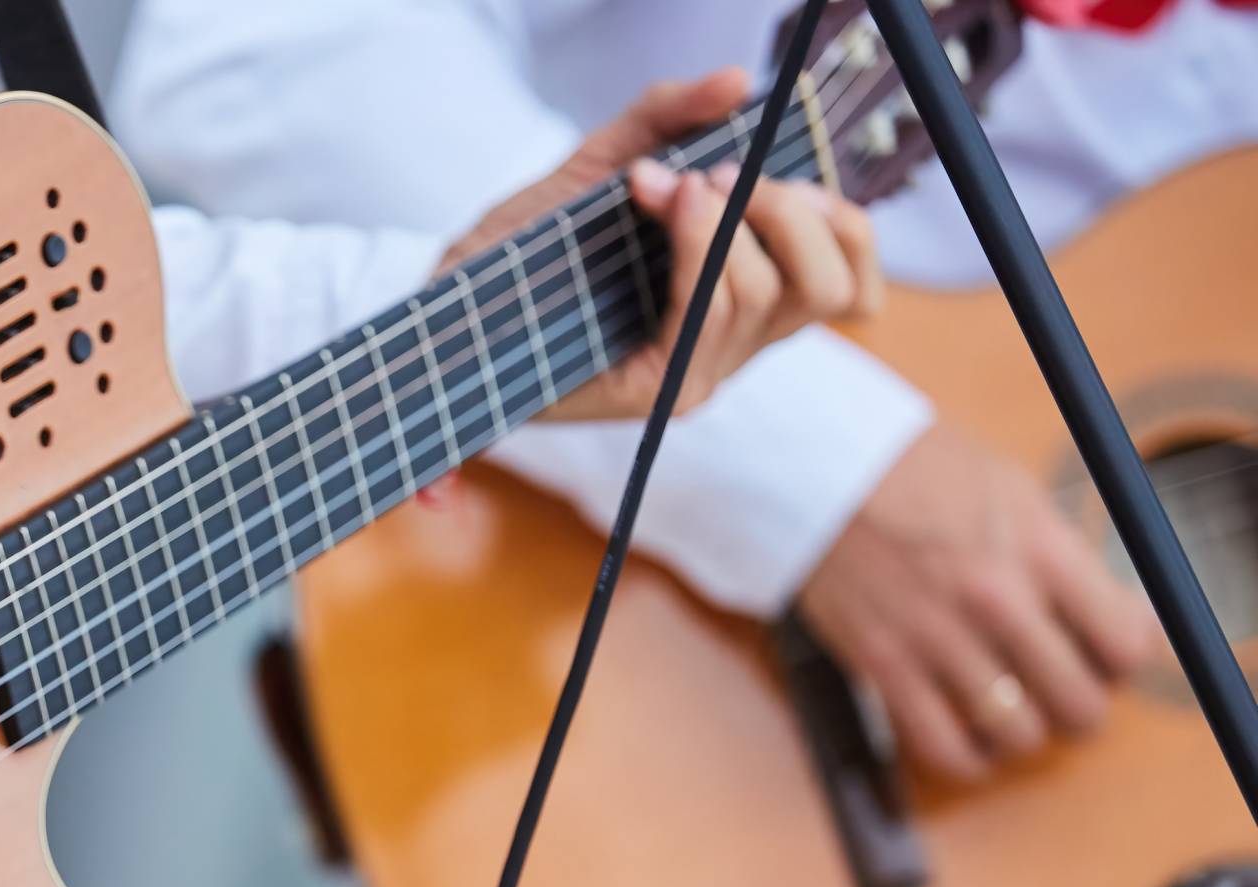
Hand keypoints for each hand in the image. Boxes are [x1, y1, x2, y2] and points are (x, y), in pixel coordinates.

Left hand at [445, 70, 882, 422]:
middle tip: (713, 175)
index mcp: (743, 299)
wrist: (447, 302)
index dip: (835, 215)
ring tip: (665, 185)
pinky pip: (707, 317)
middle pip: (831, 287)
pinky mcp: (655, 391)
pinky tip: (663, 202)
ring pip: (769, 295)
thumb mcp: (600, 163)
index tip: (762, 170)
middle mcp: (732, 343)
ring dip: (724, 220)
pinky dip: (697, 246)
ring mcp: (697, 373)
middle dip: (789, 210)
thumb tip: (738, 81)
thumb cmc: (524, 248)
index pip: (853, 275)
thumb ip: (665, 118)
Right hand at [796, 421, 1160, 782]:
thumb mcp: (1016, 493)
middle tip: (1066, 696)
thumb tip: (1125, 623)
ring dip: (1026, 735)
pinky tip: (971, 744)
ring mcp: (936, 637)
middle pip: (1078, 700)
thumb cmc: (922, 474)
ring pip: (1018, 733)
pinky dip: (968, 760)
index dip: (1123, 662)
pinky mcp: (883, 665)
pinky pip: (943, 747)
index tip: (1106, 659)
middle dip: (1082, 708)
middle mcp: (995, 598)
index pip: (1123, 643)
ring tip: (1015, 717)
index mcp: (1039, 548)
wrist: (823, 470)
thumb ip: (1068, 562)